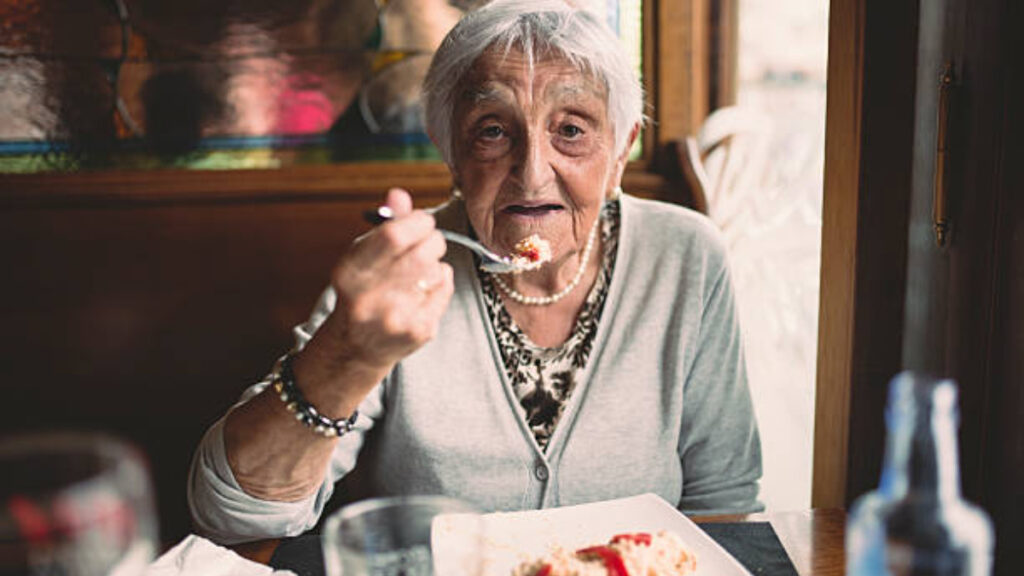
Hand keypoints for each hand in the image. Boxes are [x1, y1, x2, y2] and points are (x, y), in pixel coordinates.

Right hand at [294, 189, 454, 405]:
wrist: (357, 346)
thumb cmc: (364, 290)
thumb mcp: (363, 256)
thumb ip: (384, 225)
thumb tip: (399, 193)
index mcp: (350, 273)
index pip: (394, 235)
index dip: (416, 222)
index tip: (422, 222)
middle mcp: (369, 298)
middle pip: (423, 252)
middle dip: (433, 240)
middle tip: (429, 243)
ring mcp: (396, 319)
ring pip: (436, 270)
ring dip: (434, 264)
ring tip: (418, 273)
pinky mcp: (419, 332)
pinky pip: (445, 289)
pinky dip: (441, 282)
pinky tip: (424, 291)